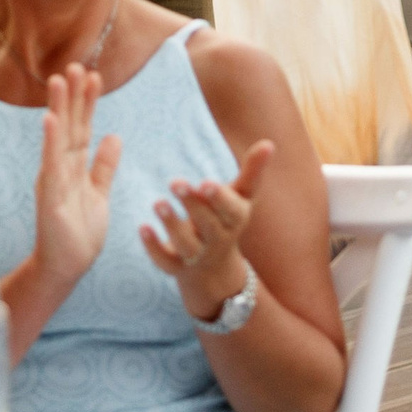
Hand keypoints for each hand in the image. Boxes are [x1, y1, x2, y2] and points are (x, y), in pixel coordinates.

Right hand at [30, 64, 120, 286]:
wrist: (66, 266)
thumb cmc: (79, 232)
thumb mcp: (98, 193)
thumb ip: (104, 166)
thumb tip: (114, 136)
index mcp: (73, 166)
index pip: (82, 128)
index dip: (88, 103)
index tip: (94, 76)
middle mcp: (59, 168)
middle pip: (69, 125)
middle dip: (73, 96)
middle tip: (76, 65)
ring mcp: (52, 180)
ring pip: (57, 138)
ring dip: (59, 109)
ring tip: (60, 81)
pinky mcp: (49, 196)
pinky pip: (51, 165)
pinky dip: (51, 142)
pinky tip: (51, 120)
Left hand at [141, 139, 273, 320]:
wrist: (215, 268)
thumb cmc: (227, 219)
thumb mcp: (242, 197)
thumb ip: (252, 171)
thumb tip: (268, 142)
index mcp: (235, 220)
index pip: (231, 211)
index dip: (220, 199)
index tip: (205, 182)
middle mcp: (218, 240)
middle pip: (208, 226)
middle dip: (192, 205)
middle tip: (175, 182)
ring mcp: (198, 256)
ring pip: (187, 245)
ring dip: (172, 225)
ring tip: (158, 203)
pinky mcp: (176, 266)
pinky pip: (165, 261)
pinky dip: (153, 247)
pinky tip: (142, 227)